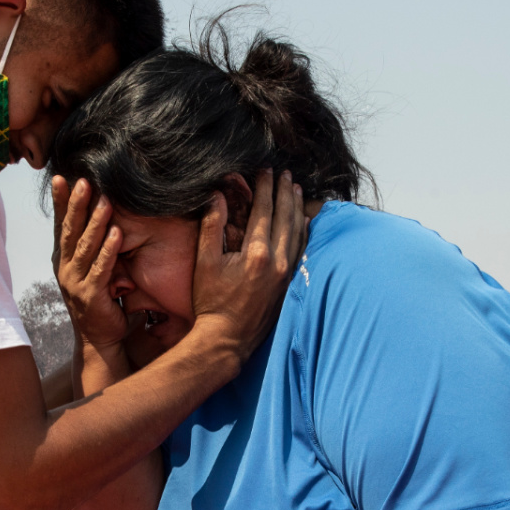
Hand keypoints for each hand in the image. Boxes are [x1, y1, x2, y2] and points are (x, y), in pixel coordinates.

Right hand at [52, 176, 127, 350]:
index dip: (62, 202)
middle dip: (77, 205)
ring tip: (104, 201)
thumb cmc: (101, 300)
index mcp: (64, 259)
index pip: (61, 224)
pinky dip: (109, 250)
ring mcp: (75, 282)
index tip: (62, 177)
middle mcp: (65, 268)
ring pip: (85, 247)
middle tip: (84, 181)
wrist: (100, 339)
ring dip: (95, 222)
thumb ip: (95, 247)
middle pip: (70, 230)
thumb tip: (102, 216)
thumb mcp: (93, 268)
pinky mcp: (90, 296)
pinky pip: (101, 268)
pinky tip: (116, 233)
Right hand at [190, 169, 307, 358]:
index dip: (265, 187)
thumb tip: (217, 196)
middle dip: (285, 192)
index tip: (265, 170)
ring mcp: (287, 274)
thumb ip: (212, 227)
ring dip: (297, 208)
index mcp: (257, 253)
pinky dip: (304, 232)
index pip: (264, 210)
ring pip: (298, 232)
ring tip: (296, 189)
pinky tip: (304, 222)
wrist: (227, 339)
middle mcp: (278, 261)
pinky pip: (302, 251)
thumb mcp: (205, 263)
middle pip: (286, 217)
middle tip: (285, 173)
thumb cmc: (212, 303)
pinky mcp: (290, 284)